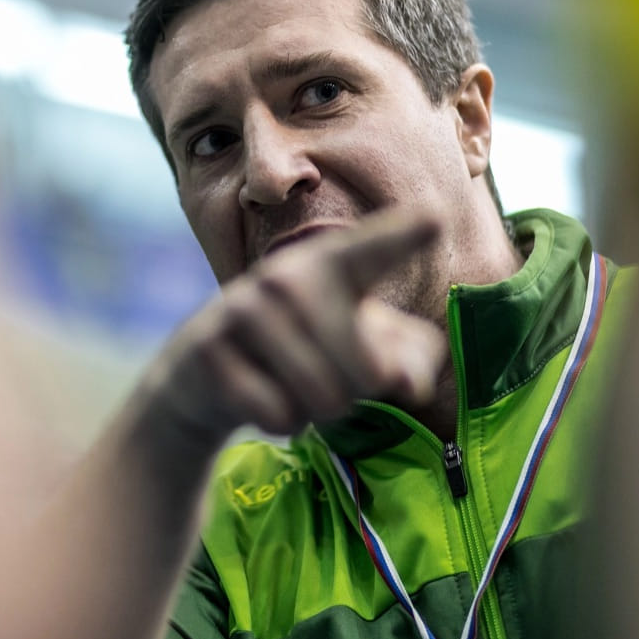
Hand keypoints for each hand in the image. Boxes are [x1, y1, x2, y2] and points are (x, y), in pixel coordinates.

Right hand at [137, 211, 446, 447]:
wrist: (202, 376)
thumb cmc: (302, 351)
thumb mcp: (363, 349)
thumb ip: (408, 360)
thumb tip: (406, 381)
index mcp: (333, 264)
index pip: (372, 249)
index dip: (402, 236)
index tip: (435, 217)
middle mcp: (287, 275)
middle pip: (368, 373)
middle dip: (356, 395)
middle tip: (324, 376)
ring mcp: (243, 307)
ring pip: (322, 397)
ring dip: (314, 412)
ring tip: (290, 385)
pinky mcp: (209, 347)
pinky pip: (276, 414)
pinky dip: (277, 422)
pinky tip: (256, 396)